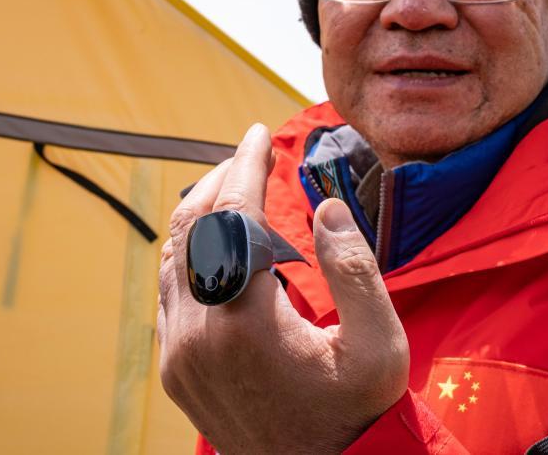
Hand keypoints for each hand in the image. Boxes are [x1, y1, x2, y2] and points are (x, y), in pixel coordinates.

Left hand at [158, 123, 409, 453]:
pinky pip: (168, 293)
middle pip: (193, 229)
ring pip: (172, 259)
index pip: (234, 219)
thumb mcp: (379, 346)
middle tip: (249, 155)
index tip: (258, 134)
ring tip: (232, 189)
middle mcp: (199, 335)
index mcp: (246, 322)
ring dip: (200, 214)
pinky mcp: (175, 370)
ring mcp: (179, 354)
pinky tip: (213, 243)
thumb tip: (327, 208)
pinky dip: (187, 254)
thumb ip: (355, 270)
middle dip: (220, 181)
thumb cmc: (354, 413)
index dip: (246, 168)